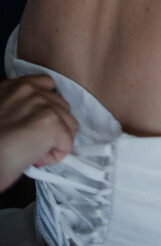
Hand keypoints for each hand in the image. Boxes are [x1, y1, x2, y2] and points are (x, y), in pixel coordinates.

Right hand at [0, 75, 77, 191]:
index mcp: (12, 87)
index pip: (46, 85)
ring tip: (30, 153)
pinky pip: (67, 142)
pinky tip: (34, 160)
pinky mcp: (51, 122)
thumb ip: (18, 110)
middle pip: (61, 106)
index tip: (36, 125)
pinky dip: (55, 156)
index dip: (46, 108)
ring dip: (55, 142)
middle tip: (30, 145)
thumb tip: (33, 123)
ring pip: (68, 124)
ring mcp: (41, 103)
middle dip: (52, 127)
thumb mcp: (0, 116)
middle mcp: (28, 90)